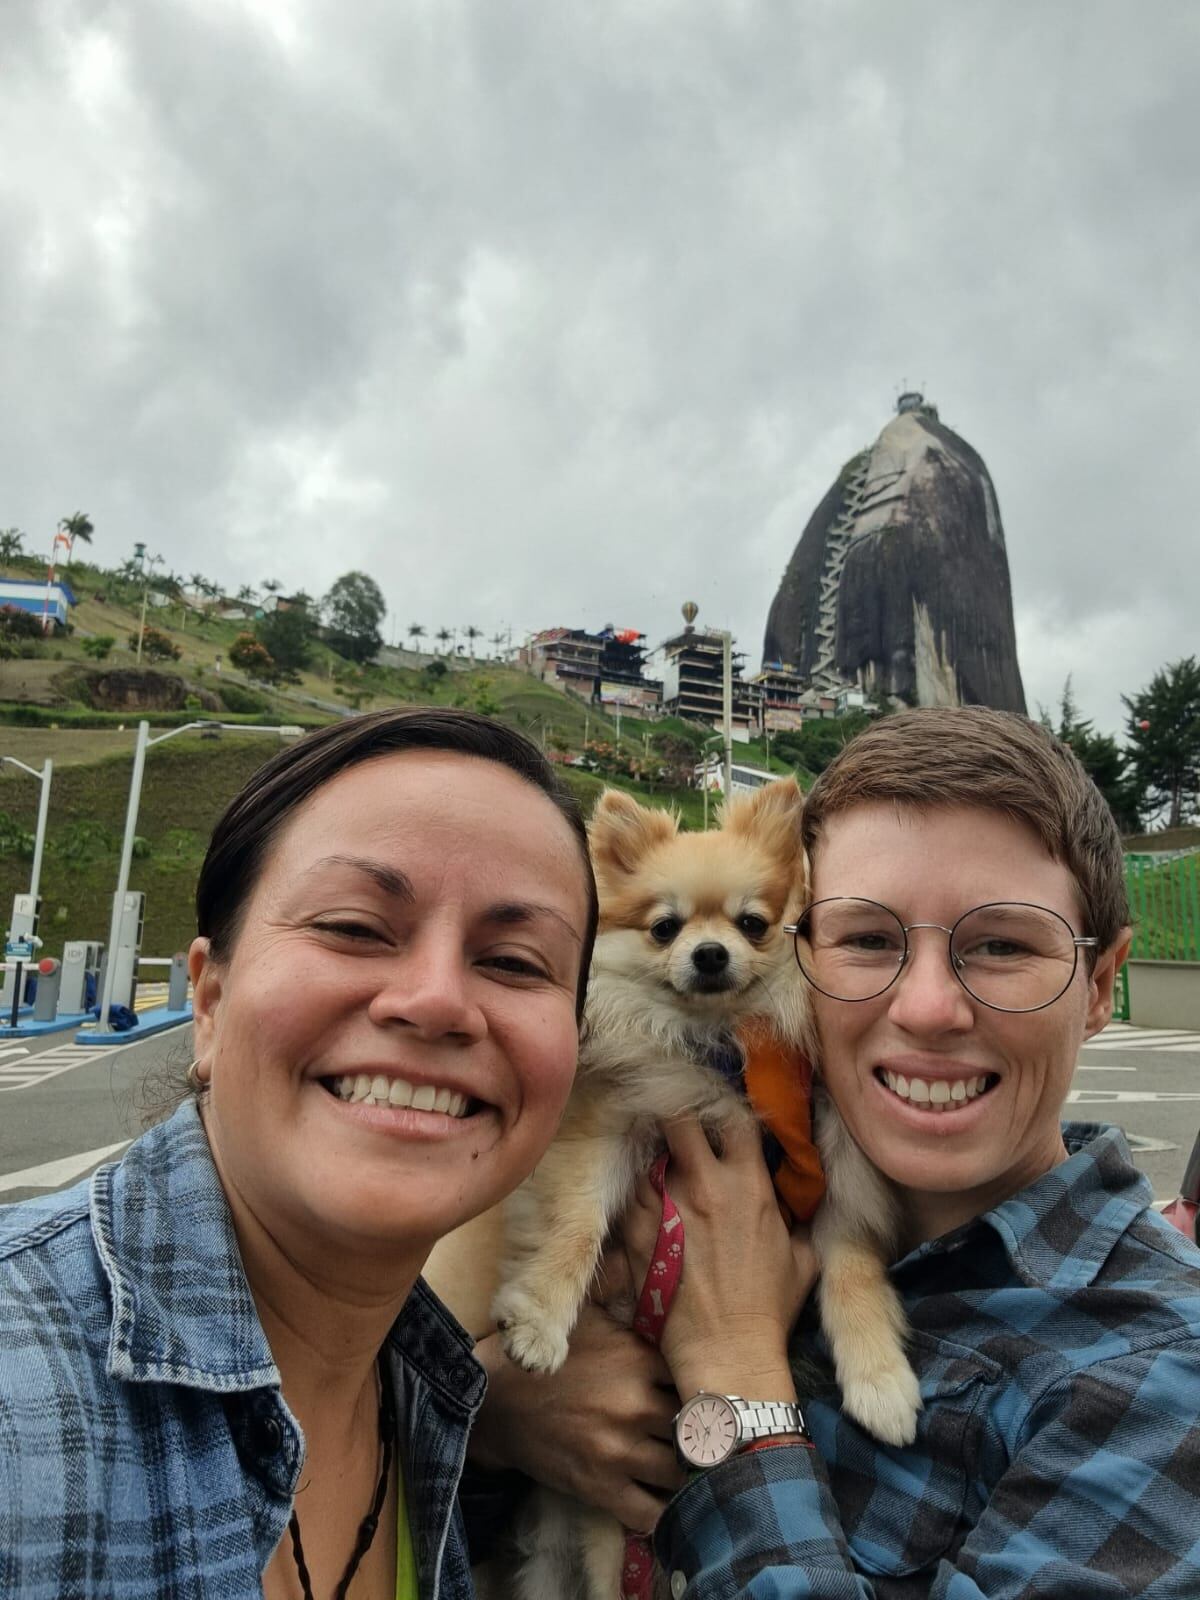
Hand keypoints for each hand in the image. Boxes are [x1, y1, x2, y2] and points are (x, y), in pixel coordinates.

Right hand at [469, 1297, 685, 1533]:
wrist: (495, 1399)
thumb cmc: (549, 1358)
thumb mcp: (591, 1317)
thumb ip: (632, 1307)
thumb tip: (669, 1288)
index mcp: (638, 1360)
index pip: (695, 1380)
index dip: (704, 1391)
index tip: (708, 1401)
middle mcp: (635, 1405)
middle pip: (695, 1428)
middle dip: (700, 1434)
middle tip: (704, 1439)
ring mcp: (618, 1450)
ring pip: (680, 1472)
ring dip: (685, 1473)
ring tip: (688, 1471)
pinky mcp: (599, 1487)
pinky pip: (649, 1513)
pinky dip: (663, 1513)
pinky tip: (665, 1504)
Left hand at [623, 1116, 817, 1400]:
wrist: (728, 1353)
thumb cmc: (770, 1309)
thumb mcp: (801, 1258)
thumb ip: (794, 1219)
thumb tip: (795, 1203)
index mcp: (748, 1185)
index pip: (733, 1119)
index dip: (724, 1112)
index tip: (719, 1118)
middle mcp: (704, 1185)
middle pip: (679, 1120)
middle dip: (677, 1115)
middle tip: (678, 1125)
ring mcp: (666, 1207)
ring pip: (650, 1157)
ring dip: (657, 1160)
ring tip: (662, 1170)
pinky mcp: (637, 1233)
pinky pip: (632, 1196)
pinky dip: (641, 1196)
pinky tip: (649, 1206)